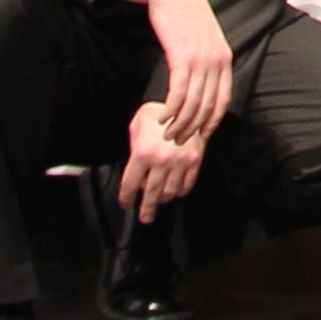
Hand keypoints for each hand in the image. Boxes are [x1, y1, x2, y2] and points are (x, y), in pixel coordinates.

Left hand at [118, 98, 209, 221]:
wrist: (186, 102)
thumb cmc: (157, 112)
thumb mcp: (137, 124)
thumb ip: (133, 144)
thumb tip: (134, 164)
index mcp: (142, 152)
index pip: (130, 183)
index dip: (127, 197)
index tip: (126, 203)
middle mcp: (160, 160)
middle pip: (150, 193)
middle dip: (146, 208)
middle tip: (145, 218)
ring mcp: (179, 162)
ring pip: (169, 192)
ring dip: (163, 200)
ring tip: (159, 203)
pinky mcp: (194, 160)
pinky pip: (186, 184)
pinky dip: (180, 191)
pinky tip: (175, 192)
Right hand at [128, 0, 234, 147]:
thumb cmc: (185, 15)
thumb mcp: (203, 39)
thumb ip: (206, 61)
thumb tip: (201, 85)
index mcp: (225, 58)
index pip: (224, 99)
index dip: (213, 121)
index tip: (201, 136)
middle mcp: (217, 61)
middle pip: (208, 106)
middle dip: (194, 128)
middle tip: (179, 141)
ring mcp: (201, 59)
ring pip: (193, 102)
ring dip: (180, 123)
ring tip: (168, 135)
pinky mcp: (182, 56)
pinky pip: (179, 91)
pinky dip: (171, 109)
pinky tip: (162, 118)